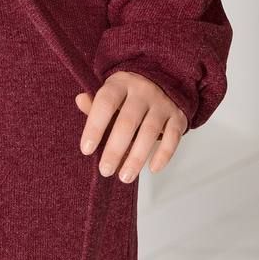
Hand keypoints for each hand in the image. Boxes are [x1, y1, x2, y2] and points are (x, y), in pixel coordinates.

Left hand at [74, 70, 188, 182]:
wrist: (163, 82)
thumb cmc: (128, 95)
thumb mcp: (111, 93)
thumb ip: (95, 103)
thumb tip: (80, 100)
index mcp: (121, 83)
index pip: (105, 103)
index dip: (95, 126)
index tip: (86, 150)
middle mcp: (142, 91)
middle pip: (127, 121)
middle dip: (115, 149)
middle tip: (105, 170)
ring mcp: (162, 103)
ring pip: (150, 131)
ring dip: (137, 157)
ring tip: (125, 176)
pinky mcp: (178, 116)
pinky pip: (173, 137)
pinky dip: (163, 154)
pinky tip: (152, 169)